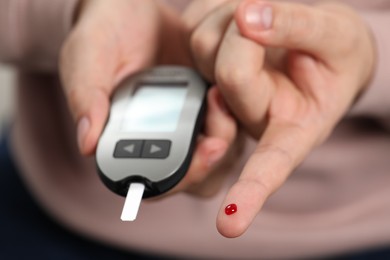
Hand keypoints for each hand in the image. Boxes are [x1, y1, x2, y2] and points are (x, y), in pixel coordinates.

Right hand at [59, 0, 236, 196]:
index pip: (152, 182)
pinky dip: (236, 114)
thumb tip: (87, 144)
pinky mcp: (209, 104)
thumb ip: (87, 97)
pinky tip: (229, 89)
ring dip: (225, 136)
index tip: (193, 157)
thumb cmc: (104, 37)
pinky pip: (233, 123)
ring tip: (218, 97)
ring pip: (218, 156)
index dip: (176, 179)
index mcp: (125, 142)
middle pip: (193, 176)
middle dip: (208, 161)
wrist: (132, 12)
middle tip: (216, 136)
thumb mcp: (87, 58)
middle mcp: (161, 140)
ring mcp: (188, 124)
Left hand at [188, 0, 375, 236]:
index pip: (270, 166)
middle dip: (250, 34)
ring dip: (232, 15)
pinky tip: (239, 17)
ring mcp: (222, 94)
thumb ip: (299, 27)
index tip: (229, 226)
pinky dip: (216, 8)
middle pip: (230, 73)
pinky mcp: (204, 66)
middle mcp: (250, 118)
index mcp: (291, 129)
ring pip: (204, 46)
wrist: (317, 42)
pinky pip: (195, 27)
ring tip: (260, 18)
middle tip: (268, 17)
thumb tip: (249, 18)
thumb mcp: (337, 36)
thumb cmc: (336, 50)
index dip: (250, 193)